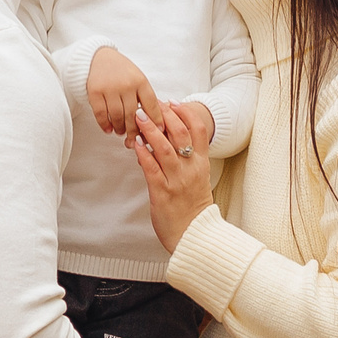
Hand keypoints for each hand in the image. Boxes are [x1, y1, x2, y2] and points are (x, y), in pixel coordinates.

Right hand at [86, 47, 164, 137]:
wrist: (98, 57)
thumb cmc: (121, 71)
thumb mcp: (137, 79)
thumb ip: (145, 97)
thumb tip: (154, 121)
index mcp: (140, 81)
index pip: (151, 105)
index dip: (156, 120)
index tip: (158, 130)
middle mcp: (126, 84)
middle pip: (133, 115)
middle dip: (134, 130)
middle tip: (134, 138)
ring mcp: (110, 88)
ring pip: (117, 116)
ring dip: (119, 128)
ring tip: (120, 132)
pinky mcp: (95, 91)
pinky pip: (101, 113)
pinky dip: (105, 124)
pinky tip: (108, 129)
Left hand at [130, 103, 212, 252]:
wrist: (195, 235)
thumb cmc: (194, 207)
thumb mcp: (199, 179)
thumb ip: (189, 159)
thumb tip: (172, 139)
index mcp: (201, 164)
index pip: (198, 130)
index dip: (185, 113)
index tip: (173, 102)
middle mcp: (191, 169)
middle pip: (180, 134)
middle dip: (165, 115)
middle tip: (151, 104)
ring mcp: (177, 180)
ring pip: (164, 148)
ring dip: (150, 130)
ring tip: (139, 117)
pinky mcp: (162, 193)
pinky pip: (151, 169)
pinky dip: (143, 154)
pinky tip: (136, 144)